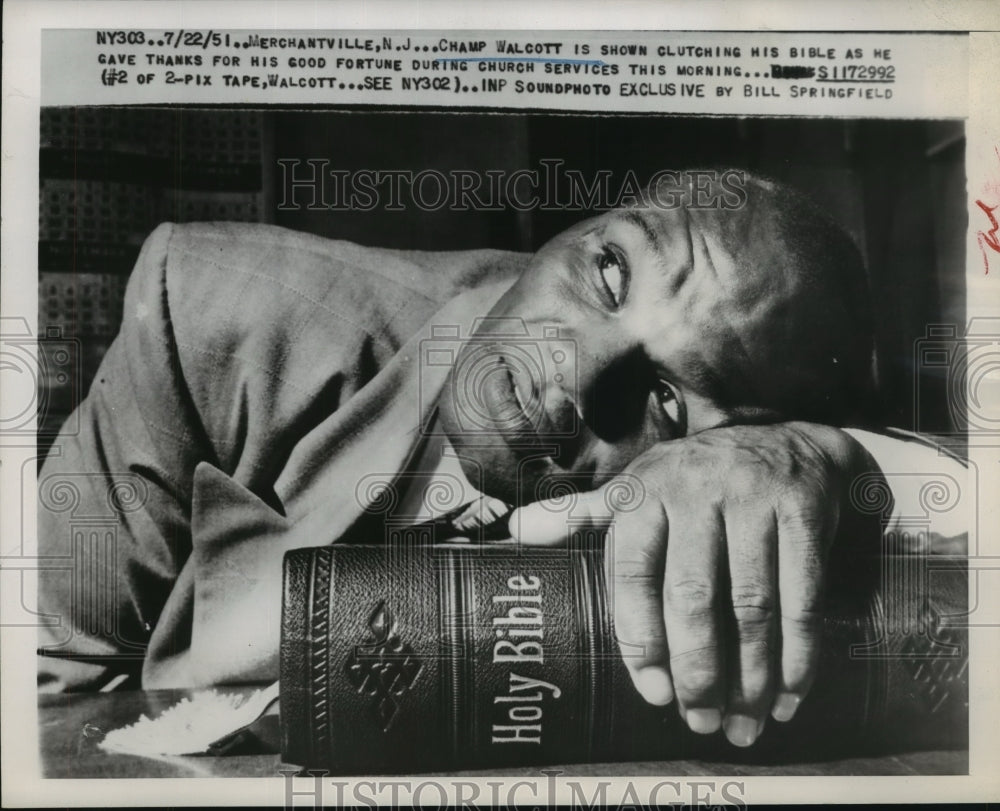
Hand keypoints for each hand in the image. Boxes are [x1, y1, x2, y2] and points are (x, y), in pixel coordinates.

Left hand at [509, 421, 876, 746]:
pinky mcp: (802, 510)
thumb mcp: (635, 486)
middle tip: (701, 721)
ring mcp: (751, 497)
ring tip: (745, 723)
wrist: (788, 443)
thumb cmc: (695, 479)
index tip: (655, 694)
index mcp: (644, 492)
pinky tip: (790, 693)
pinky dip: (799, 653)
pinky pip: (802, 594)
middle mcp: (694, 491)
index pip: (632, 575)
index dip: (640, 640)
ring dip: (751, 675)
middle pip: (691, 596)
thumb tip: (516, 530)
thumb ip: (581, 514)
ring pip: (750, 604)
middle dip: (697, 670)